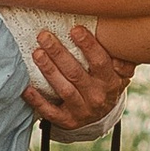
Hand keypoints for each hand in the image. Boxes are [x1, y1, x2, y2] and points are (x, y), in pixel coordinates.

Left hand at [26, 20, 136, 136]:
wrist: (101, 115)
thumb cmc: (105, 84)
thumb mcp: (119, 73)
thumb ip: (122, 60)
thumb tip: (122, 48)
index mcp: (110, 82)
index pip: (100, 62)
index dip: (88, 45)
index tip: (75, 29)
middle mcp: (97, 97)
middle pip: (76, 73)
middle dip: (59, 53)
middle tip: (44, 36)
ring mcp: (82, 111)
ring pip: (63, 89)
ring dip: (49, 71)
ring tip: (37, 54)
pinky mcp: (67, 121)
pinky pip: (51, 112)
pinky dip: (38, 101)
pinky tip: (26, 89)